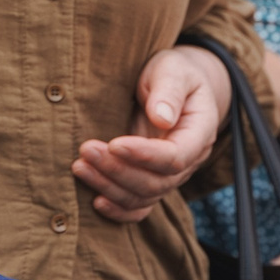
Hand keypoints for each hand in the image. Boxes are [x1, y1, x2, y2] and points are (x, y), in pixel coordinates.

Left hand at [74, 46, 229, 223]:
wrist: (172, 84)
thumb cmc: (172, 73)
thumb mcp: (172, 69)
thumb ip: (168, 90)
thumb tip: (161, 118)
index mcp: (199, 132)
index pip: (176, 157)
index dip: (145, 156)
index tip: (113, 143)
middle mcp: (189, 160)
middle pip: (157, 182)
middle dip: (118, 170)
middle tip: (86, 150)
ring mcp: (171, 175)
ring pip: (144, 197)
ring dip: (109, 186)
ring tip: (79, 166)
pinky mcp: (152, 181)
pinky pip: (140, 207)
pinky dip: (119, 210)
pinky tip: (96, 202)